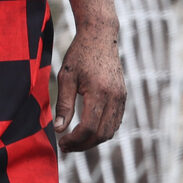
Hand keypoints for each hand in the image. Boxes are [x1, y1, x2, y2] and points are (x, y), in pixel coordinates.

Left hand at [53, 23, 125, 152]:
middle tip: (66, 147)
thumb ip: (63, 104)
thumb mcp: (66, 77)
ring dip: (92, 141)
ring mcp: (121, 98)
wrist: (101, 36)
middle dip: (83, 145)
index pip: (88, 128)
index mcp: (99, 92)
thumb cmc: (80, 54)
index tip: (61, 143)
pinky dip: (102, 131)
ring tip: (75, 141)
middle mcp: (114, 97)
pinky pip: (115, 123)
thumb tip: (59, 129)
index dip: (75, 140)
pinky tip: (87, 130)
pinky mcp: (123, 97)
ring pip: (110, 131)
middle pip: (101, 134)